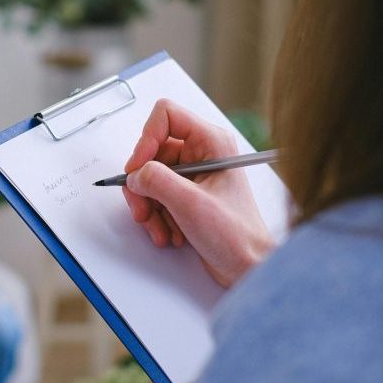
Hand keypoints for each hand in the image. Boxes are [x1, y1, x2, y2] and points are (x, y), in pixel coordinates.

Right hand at [123, 99, 273, 287]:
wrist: (246, 266)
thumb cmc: (236, 235)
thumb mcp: (191, 204)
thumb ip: (158, 181)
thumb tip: (135, 174)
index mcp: (211, 142)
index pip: (166, 116)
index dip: (146, 139)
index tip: (138, 168)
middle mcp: (202, 154)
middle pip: (151, 153)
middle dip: (143, 185)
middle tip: (143, 210)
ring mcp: (193, 175)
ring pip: (149, 178)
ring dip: (149, 207)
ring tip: (160, 229)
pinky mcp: (186, 195)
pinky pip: (156, 197)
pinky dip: (156, 217)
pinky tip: (169, 233)